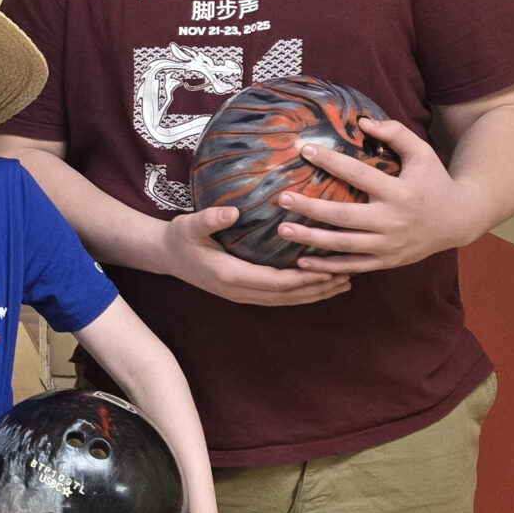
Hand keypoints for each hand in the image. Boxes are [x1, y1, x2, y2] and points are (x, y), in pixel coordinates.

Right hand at [155, 204, 349, 305]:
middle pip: (288, 295)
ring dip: (314, 293)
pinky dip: (301, 293)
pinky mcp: (244, 292)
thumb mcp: (190, 225)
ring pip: (285, 300)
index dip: (305, 277)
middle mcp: (240, 291)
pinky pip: (278, 296)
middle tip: (349, 275)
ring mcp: (242, 295)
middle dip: (319, 288)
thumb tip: (232, 211)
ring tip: (342, 283)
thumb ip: (210, 219)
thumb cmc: (179, 237)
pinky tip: (318, 284)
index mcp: (232, 276)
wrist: (164, 256)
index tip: (330, 268)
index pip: (278, 282)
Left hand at [276, 117, 480, 273]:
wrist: (459, 220)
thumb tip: (363, 121)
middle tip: (281, 199)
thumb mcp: (422, 153)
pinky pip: (353, 266)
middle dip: (310, 208)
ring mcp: (388, 245)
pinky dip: (328, 267)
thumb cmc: (435, 181)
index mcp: (399, 191)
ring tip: (282, 230)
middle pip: (344, 216)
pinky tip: (302, 263)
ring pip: (344, 245)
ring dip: (311, 240)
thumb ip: (396, 133)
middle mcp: (392, 220)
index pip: (358, 174)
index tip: (304, 150)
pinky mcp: (387, 261)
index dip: (330, 161)